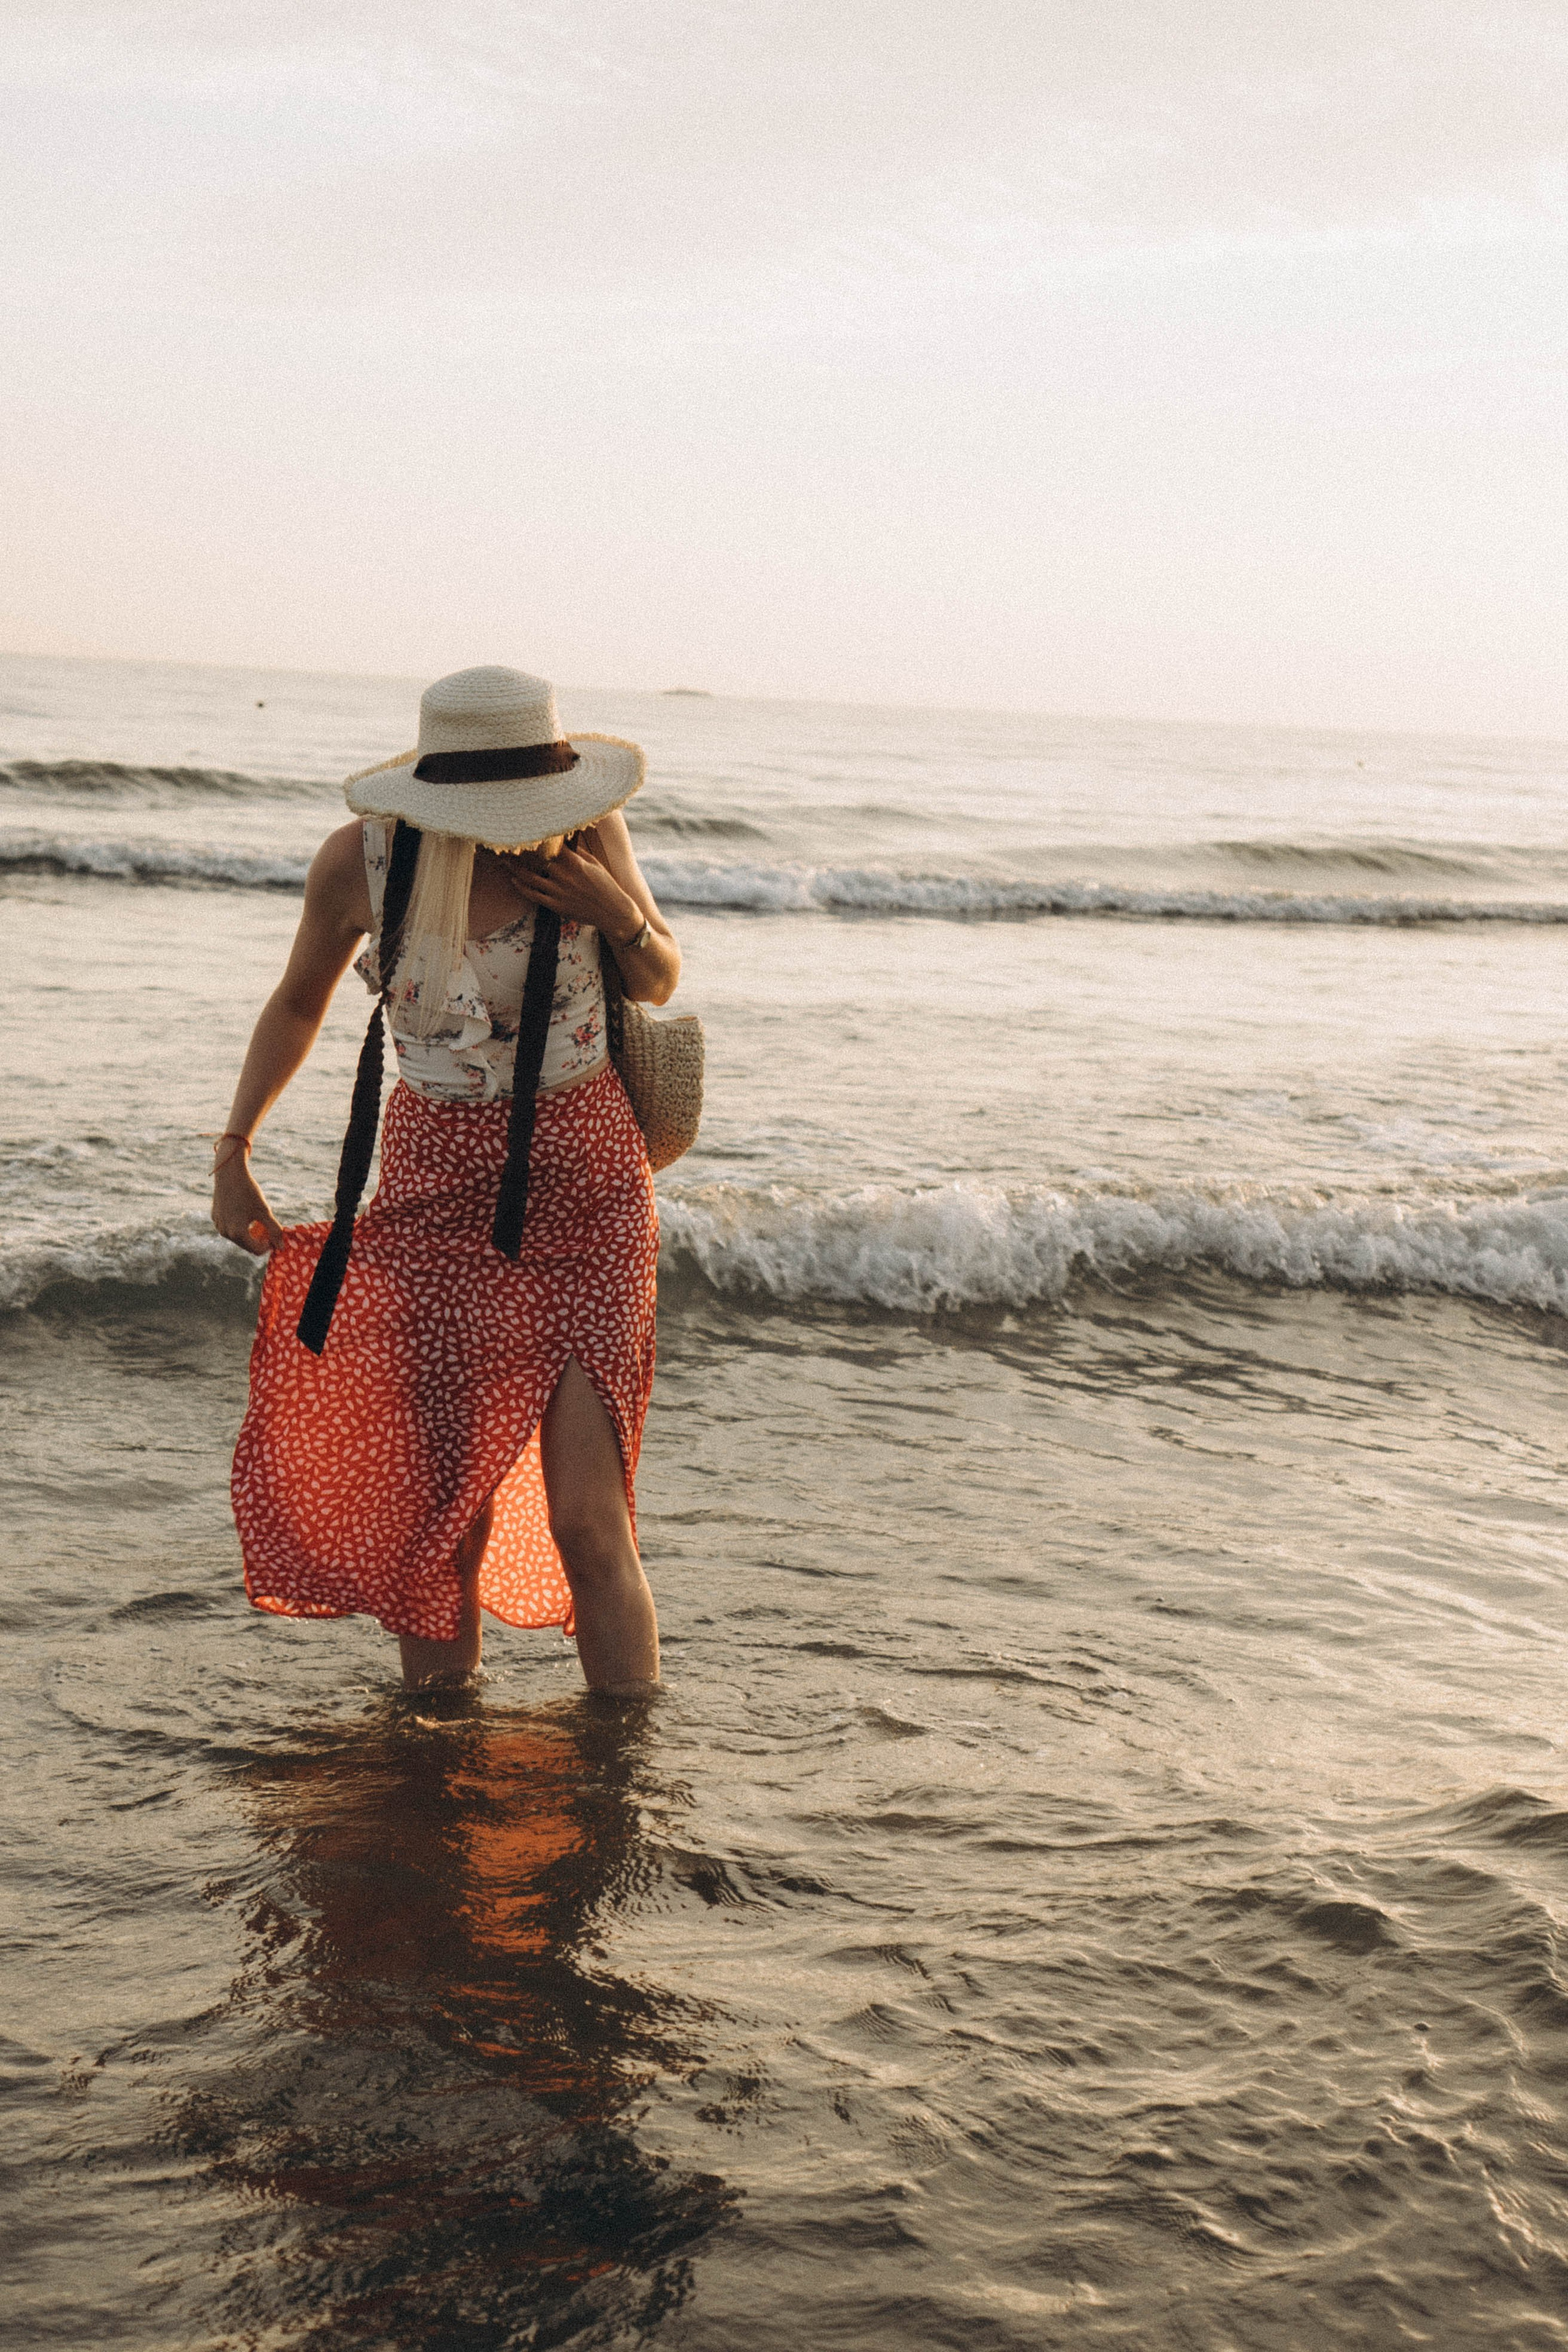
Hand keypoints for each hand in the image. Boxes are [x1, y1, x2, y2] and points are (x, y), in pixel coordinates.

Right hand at [212, 1154, 284, 1253]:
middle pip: (247, 1245)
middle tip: (267, 1225)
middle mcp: (225, 1232)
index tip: (275, 1233)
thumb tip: (281, 1247)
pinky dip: (239, 1225)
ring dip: (249, 1233)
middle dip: (258, 1239)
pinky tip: (244, 1212)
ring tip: (257, 1219)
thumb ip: (274, 1230)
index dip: (269, 1244)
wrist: (229, 1174)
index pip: (257, 1250)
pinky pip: (230, 1227)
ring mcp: (218, 1225)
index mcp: (237, 1233)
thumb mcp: (264, 1211)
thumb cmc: (249, 1192)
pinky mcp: (215, 1218)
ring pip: (238, 1237)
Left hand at [497, 829, 642, 941]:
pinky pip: (534, 895)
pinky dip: (522, 888)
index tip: (529, 831)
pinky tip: (514, 880)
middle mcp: (564, 876)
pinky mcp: (556, 905)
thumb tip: (567, 841)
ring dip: (515, 869)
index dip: (539, 838)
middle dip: (523, 852)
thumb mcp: (595, 864)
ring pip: (530, 878)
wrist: (612, 912)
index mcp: (575, 863)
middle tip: (509, 844)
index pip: (552, 846)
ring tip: (505, 861)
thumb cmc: (606, 886)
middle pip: (537, 860)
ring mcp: (558, 892)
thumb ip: (579, 853)